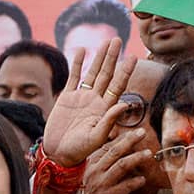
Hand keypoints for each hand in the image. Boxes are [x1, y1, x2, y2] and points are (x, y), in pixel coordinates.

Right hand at [42, 38, 136, 166]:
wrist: (58, 153)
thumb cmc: (79, 150)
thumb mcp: (97, 137)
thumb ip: (110, 120)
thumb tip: (125, 103)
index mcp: (105, 109)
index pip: (118, 86)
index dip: (126, 71)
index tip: (134, 57)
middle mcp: (96, 100)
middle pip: (107, 74)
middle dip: (112, 57)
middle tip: (117, 39)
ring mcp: (82, 97)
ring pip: (92, 73)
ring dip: (99, 57)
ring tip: (106, 42)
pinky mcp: (67, 97)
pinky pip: (74, 77)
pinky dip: (78, 64)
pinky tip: (82, 51)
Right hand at [83, 129, 153, 193]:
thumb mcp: (93, 178)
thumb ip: (105, 166)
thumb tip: (123, 154)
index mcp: (91, 166)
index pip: (107, 147)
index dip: (122, 138)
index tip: (134, 132)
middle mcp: (95, 172)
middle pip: (115, 152)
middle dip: (130, 140)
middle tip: (142, 133)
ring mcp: (101, 184)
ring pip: (121, 166)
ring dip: (136, 158)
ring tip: (148, 154)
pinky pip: (125, 187)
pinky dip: (135, 182)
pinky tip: (143, 180)